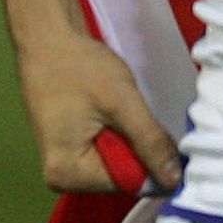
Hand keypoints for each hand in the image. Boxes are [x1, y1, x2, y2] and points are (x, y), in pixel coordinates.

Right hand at [17, 30, 182, 194]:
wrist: (48, 38)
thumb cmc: (79, 67)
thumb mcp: (123, 103)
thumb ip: (150, 142)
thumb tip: (174, 180)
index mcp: (68, 174)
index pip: (130, 184)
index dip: (154, 162)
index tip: (166, 135)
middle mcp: (61, 178)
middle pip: (123, 176)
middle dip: (140, 148)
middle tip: (136, 112)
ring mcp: (64, 164)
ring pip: (119, 161)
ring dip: (130, 138)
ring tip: (120, 108)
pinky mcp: (69, 148)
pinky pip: (108, 151)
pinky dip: (119, 133)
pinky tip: (113, 111)